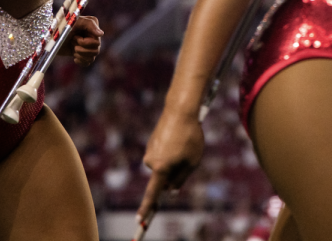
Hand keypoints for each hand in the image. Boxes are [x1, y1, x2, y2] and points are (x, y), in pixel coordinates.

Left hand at [58, 14, 102, 64]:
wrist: (50, 37)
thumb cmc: (61, 27)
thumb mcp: (75, 22)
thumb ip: (90, 24)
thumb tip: (101, 34)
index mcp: (93, 27)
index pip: (96, 42)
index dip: (85, 43)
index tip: (75, 37)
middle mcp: (93, 36)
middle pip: (96, 51)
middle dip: (81, 49)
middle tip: (72, 43)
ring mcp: (89, 45)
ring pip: (92, 57)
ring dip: (80, 55)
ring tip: (73, 48)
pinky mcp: (84, 53)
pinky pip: (89, 62)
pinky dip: (81, 61)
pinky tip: (74, 57)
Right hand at [138, 109, 204, 224]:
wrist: (180, 111)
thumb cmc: (190, 137)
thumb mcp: (192, 161)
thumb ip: (181, 178)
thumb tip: (171, 190)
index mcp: (161, 168)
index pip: (153, 193)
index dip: (147, 208)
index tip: (140, 220)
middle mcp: (150, 161)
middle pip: (164, 177)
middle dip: (175, 173)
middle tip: (187, 156)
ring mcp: (150, 151)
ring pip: (164, 164)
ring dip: (174, 159)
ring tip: (185, 143)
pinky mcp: (151, 142)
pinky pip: (162, 153)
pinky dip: (171, 150)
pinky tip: (179, 137)